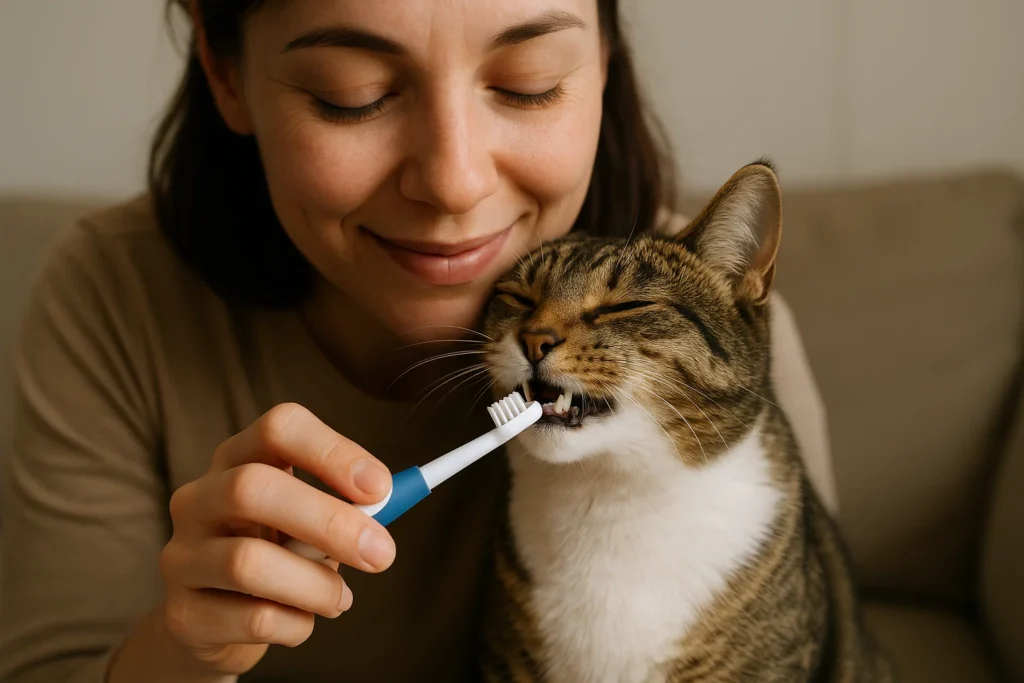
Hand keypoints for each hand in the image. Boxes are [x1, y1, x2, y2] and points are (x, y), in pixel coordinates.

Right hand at [157, 403, 395, 675]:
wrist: (213, 620)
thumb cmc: (277, 553)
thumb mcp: (309, 520)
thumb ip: (346, 507)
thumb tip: (388, 501)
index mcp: (239, 458)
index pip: (278, 428)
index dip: (332, 451)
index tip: (380, 487)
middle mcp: (200, 498)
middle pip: (252, 488)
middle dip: (329, 521)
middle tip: (381, 553)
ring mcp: (182, 555)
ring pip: (248, 563)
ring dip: (316, 585)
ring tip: (340, 598)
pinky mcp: (184, 613)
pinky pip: (252, 619)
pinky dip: (296, 624)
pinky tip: (303, 621)